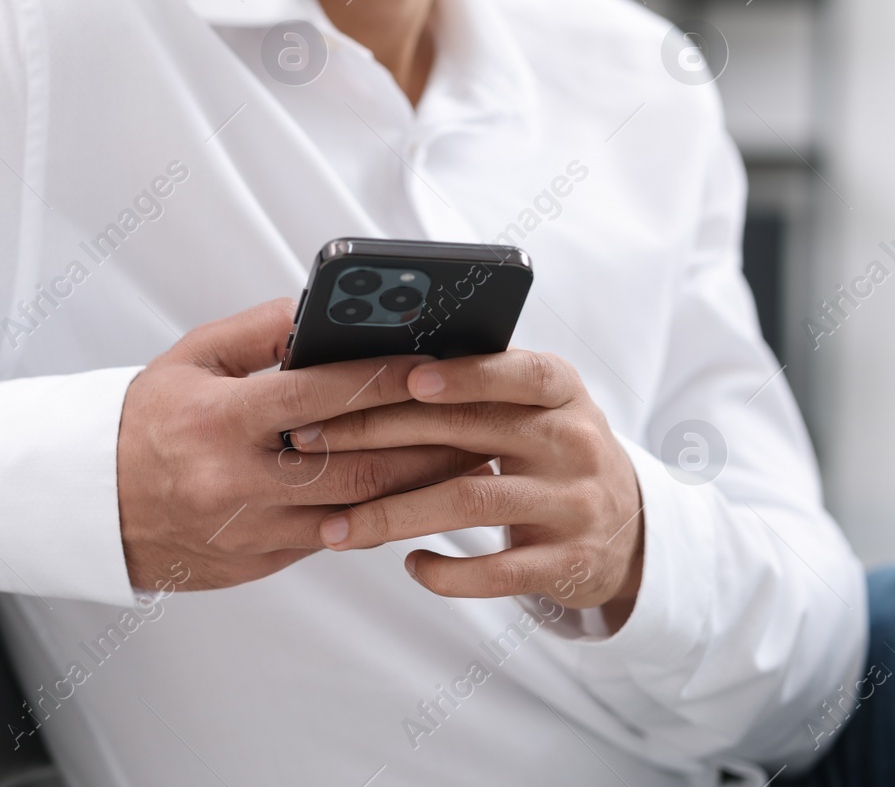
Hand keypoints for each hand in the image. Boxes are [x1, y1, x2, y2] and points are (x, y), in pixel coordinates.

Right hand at [116, 299, 491, 590]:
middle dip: (424, 443)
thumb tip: (323, 313)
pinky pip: (334, 538)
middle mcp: (236, 480)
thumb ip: (258, 333)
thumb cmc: (146, 421)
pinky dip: (380, 514)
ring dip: (418, 486)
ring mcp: (250, 529)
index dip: (380, 378)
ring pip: (355, 512)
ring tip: (466, 458)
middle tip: (478, 420)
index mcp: (219, 420)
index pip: (316, 395)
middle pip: (354, 466)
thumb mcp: (190, 359)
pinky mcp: (259, 561)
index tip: (431, 362)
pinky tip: (417, 493)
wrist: (94, 503)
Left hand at [298, 350, 643, 623]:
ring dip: (391, 515)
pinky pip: (497, 572)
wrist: (629, 528)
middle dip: (376, 436)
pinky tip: (410, 564)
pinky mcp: (567, 563)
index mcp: (561, 391)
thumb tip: (367, 365)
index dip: (468, 375)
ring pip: (470, 503)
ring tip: (334, 528)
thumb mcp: (533, 407)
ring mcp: (574, 505)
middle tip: (307, 442)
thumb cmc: (548, 449)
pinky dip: (446, 571)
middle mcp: (573, 442)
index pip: (520, 373)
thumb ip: (475, 386)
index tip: (410, 377)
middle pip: (468, 435)